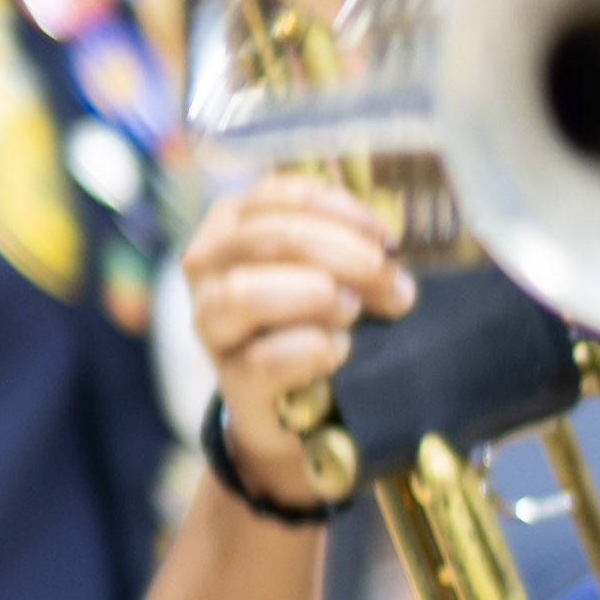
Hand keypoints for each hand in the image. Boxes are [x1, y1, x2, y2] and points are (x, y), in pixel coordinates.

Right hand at [178, 165, 410, 478]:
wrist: (296, 405)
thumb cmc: (314, 318)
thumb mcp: (329, 267)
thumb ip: (352, 245)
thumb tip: (390, 254)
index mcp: (232, 223)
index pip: (277, 195)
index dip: (338, 210)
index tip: (383, 237)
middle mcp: (208, 265)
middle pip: (271, 239)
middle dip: (346, 256)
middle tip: (392, 284)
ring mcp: (210, 323)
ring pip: (246, 293)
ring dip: (315, 296)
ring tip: (354, 310)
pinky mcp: (229, 380)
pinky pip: (263, 359)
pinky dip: (312, 349)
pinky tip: (340, 348)